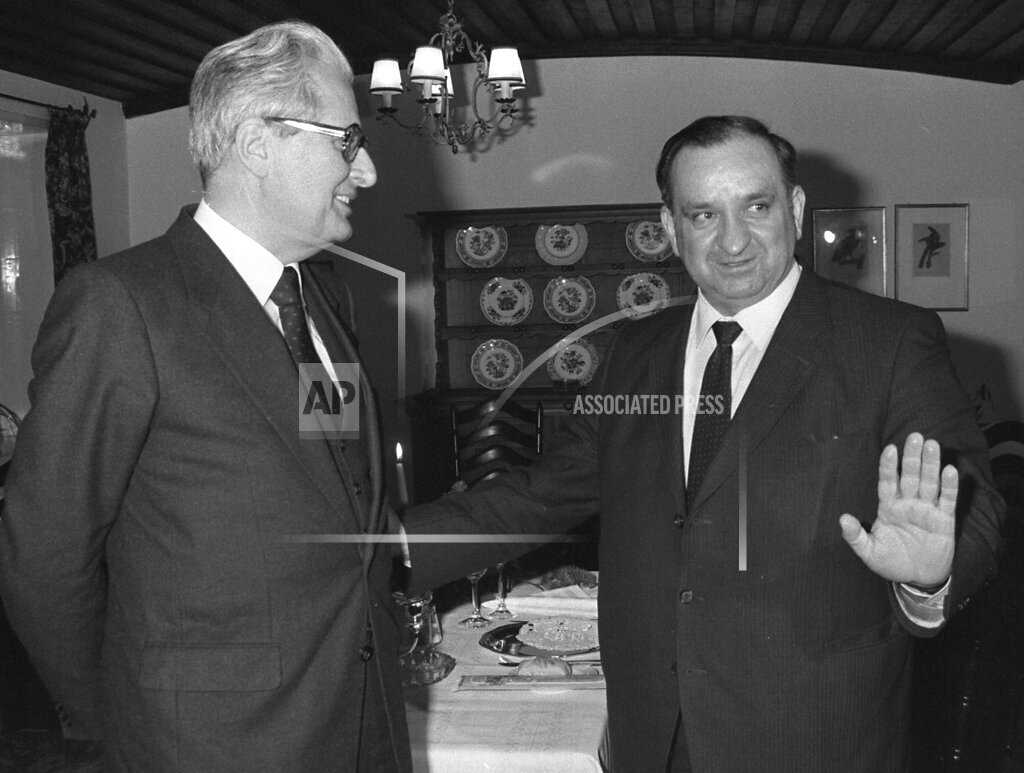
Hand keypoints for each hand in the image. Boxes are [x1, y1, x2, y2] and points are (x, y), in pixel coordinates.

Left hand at [839, 433, 955, 585]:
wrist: (918, 578)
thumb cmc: (891, 562)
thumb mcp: (869, 552)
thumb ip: (855, 536)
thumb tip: (842, 518)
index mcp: (888, 507)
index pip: (887, 482)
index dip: (889, 466)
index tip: (890, 449)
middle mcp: (908, 504)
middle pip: (910, 476)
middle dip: (912, 457)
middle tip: (915, 436)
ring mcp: (927, 510)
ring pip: (929, 482)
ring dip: (931, 464)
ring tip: (932, 444)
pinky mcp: (944, 520)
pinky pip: (947, 500)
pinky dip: (949, 486)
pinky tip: (950, 470)